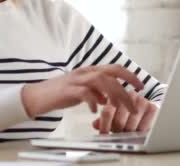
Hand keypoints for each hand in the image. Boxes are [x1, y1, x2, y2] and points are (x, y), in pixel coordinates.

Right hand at [21, 64, 144, 117]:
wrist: (39, 95)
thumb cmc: (62, 93)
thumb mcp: (83, 92)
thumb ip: (97, 93)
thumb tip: (109, 99)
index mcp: (91, 70)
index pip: (115, 68)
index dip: (130, 75)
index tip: (141, 85)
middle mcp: (86, 72)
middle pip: (112, 73)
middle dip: (127, 85)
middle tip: (136, 99)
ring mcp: (77, 79)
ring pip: (101, 81)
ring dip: (113, 94)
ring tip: (119, 107)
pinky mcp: (68, 90)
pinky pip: (84, 93)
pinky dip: (93, 101)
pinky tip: (96, 111)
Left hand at [92, 90, 158, 133]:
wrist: (146, 108)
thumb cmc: (127, 112)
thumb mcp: (113, 114)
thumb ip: (103, 119)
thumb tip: (95, 125)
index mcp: (116, 95)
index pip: (107, 112)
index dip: (104, 126)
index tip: (103, 135)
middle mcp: (129, 95)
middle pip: (119, 121)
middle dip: (117, 131)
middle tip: (118, 134)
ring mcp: (142, 101)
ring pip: (130, 126)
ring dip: (128, 133)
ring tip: (128, 132)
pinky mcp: (152, 108)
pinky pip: (143, 127)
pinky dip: (139, 132)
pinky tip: (138, 130)